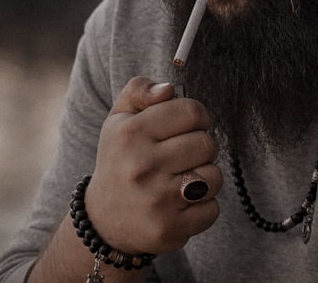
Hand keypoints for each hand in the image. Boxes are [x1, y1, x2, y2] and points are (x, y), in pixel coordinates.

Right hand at [86, 77, 222, 253]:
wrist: (104, 220)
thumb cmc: (121, 160)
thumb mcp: (119, 119)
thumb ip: (140, 90)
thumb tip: (168, 89)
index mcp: (130, 133)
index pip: (191, 111)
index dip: (197, 117)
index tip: (188, 127)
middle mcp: (141, 166)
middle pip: (207, 143)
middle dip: (201, 147)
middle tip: (183, 156)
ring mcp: (156, 200)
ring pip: (213, 176)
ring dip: (205, 177)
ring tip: (183, 179)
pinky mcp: (169, 229)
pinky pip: (212, 209)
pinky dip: (203, 207)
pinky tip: (181, 204)